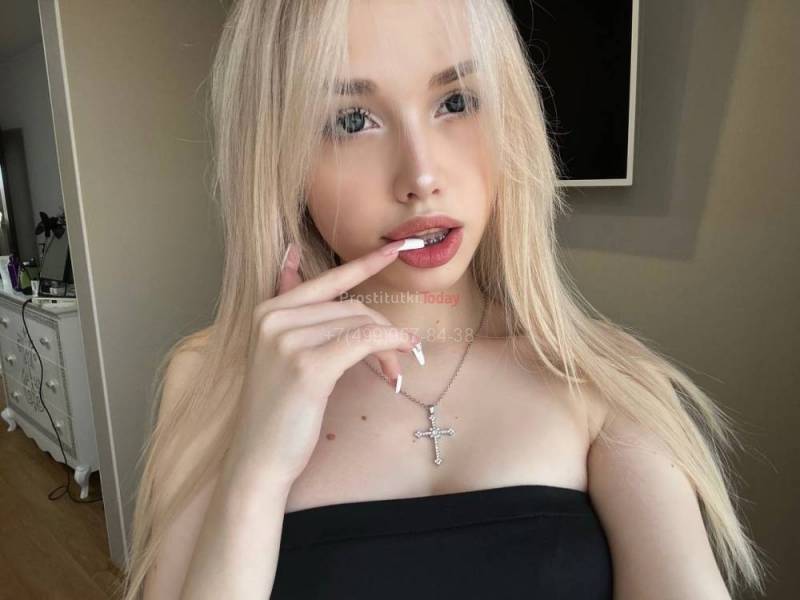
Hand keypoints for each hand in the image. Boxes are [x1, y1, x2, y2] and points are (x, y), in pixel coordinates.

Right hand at [227, 239, 419, 484]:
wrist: (259, 458)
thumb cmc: (278, 409)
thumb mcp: (279, 352)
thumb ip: (292, 310)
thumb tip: (289, 254)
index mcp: (267, 312)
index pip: (326, 280)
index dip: (365, 264)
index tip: (396, 247)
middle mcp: (274, 319)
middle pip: (351, 307)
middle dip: (382, 331)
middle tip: (398, 359)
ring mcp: (287, 341)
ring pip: (360, 325)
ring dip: (387, 347)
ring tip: (392, 372)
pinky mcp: (307, 366)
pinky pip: (363, 342)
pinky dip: (389, 347)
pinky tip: (399, 359)